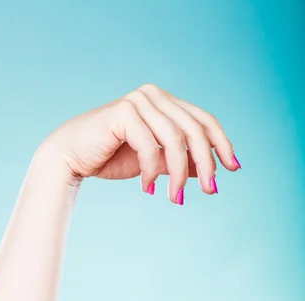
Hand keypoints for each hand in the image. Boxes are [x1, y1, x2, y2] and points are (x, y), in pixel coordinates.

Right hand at [45, 83, 239, 203]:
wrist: (71, 158)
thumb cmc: (111, 158)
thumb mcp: (154, 161)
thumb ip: (179, 160)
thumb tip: (208, 171)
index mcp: (164, 102)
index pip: (203, 120)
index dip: (221, 144)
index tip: (233, 169)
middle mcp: (154, 95)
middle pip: (195, 130)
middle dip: (206, 163)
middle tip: (210, 191)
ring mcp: (139, 101)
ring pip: (175, 140)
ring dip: (179, 175)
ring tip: (175, 199)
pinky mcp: (124, 112)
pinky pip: (150, 147)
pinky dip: (152, 172)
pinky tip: (147, 189)